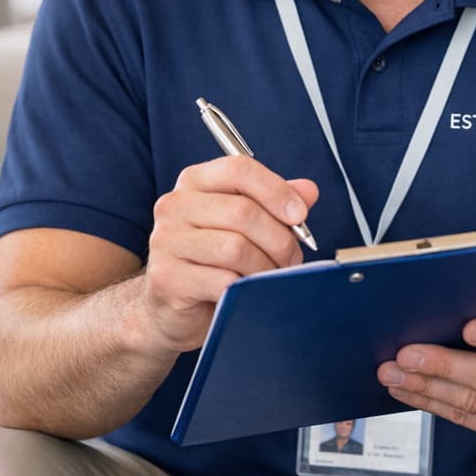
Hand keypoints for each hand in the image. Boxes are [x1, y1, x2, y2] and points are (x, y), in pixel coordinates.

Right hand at [143, 156, 318, 352]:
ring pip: (236, 248)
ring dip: (266, 266)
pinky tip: (249, 292)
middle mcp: (175, 205)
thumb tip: (309, 191)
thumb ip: (273, 203)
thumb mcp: (243, 225)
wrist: (169, 307)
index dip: (276, 190)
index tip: (299, 214)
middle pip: (242, 211)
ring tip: (272, 276)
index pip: (238, 169)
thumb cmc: (211, 260)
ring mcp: (166, 241)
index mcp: (194, 181)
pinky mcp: (167, 277)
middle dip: (279, 238)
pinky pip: (223, 280)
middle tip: (292, 258)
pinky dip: (246, 288)